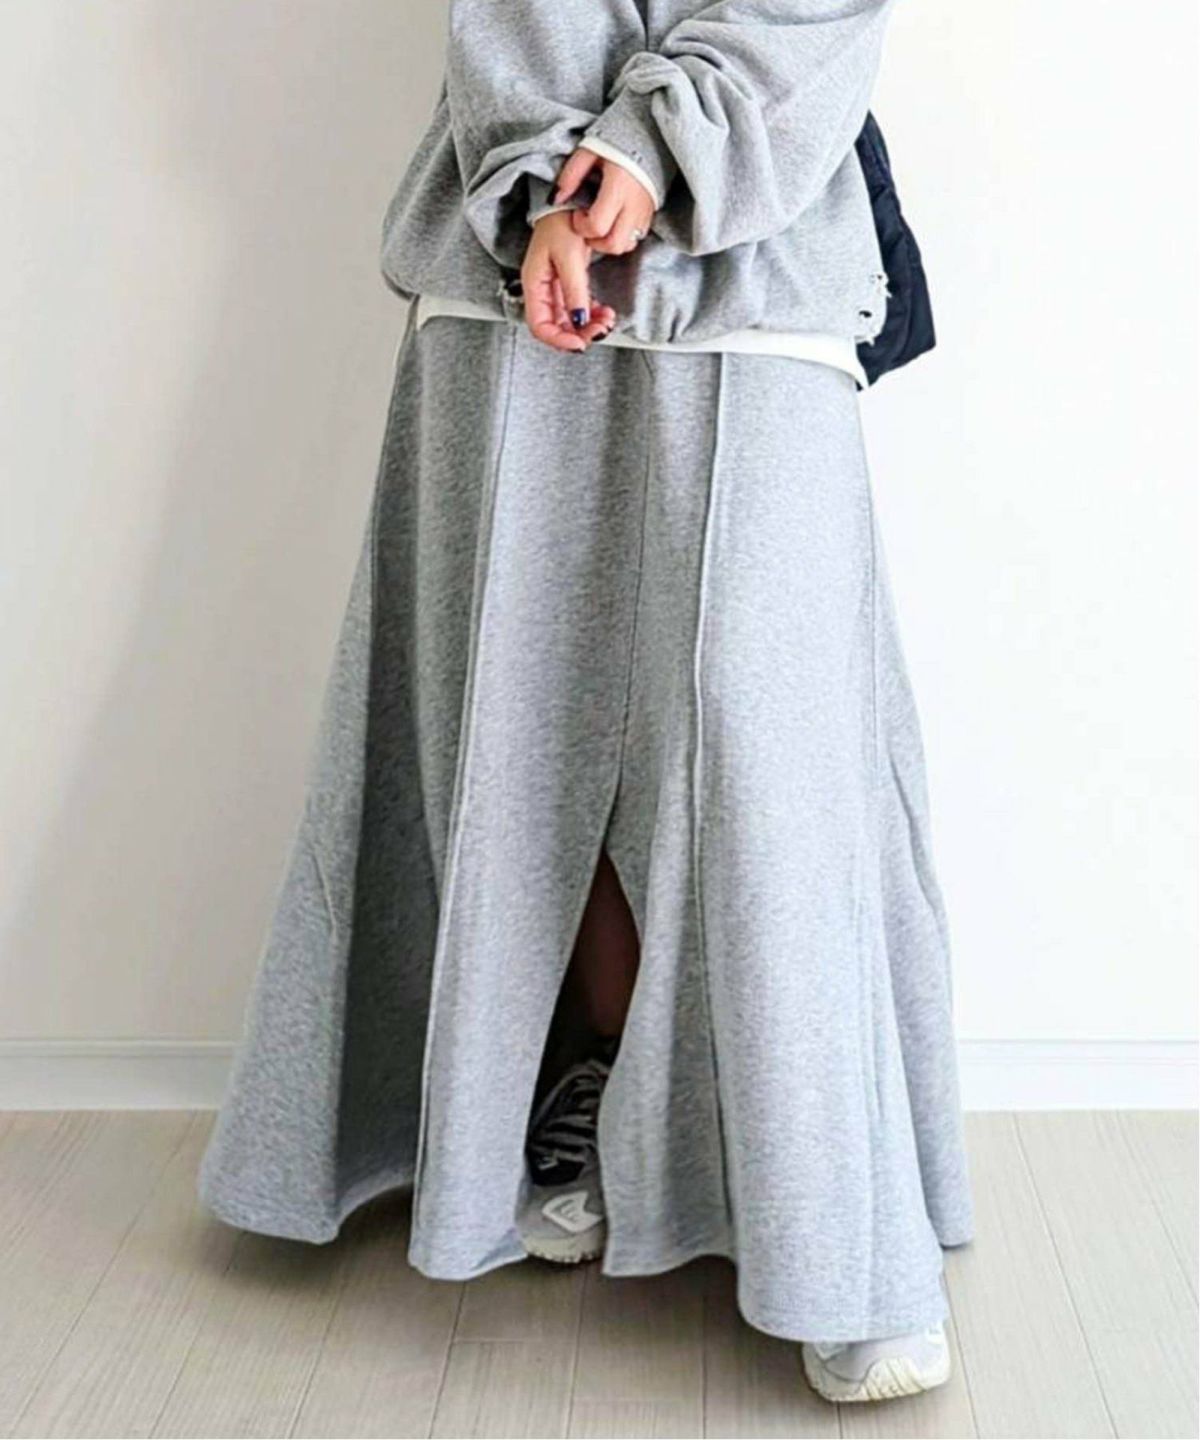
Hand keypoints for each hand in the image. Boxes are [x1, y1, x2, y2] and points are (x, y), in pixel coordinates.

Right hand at [521, 211, 615, 352]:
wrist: (571, 201)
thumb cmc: (563, 221)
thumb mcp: (569, 255)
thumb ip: (574, 290)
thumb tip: (579, 321)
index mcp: (534, 284)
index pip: (539, 326)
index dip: (559, 339)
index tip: (581, 343)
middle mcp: (542, 291)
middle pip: (555, 327)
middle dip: (578, 335)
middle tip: (600, 331)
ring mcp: (555, 289)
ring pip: (569, 322)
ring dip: (588, 327)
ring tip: (607, 321)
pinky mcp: (568, 285)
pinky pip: (578, 309)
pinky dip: (592, 315)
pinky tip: (604, 312)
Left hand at [556, 148, 655, 255]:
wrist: (648, 137)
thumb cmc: (615, 142)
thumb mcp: (588, 151)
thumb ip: (571, 175)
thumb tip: (556, 198)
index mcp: (618, 187)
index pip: (597, 225)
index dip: (582, 226)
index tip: (577, 213)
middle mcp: (634, 205)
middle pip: (614, 244)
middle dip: (595, 242)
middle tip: (587, 225)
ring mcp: (644, 213)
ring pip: (626, 246)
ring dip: (609, 242)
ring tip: (599, 224)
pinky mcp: (649, 215)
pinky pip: (635, 238)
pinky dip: (621, 237)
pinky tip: (612, 221)